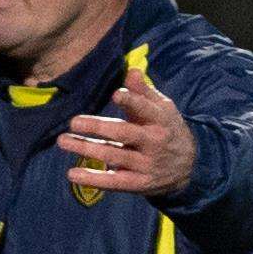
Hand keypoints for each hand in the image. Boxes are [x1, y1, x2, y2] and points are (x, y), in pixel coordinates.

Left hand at [56, 68, 195, 196]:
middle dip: (99, 127)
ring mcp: (146, 165)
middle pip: (124, 133)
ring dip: (86, 149)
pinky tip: (71, 174)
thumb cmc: (167, 130)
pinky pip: (113, 182)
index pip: (145, 109)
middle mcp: (154, 142)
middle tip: (74, 121)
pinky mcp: (137, 183)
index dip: (132, 102)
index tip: (116, 95)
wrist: (189, 166)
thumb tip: (131, 70)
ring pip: (113, 155)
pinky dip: (92, 179)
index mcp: (160, 121)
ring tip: (62, 140)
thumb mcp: (162, 109)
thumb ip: (143, 92)